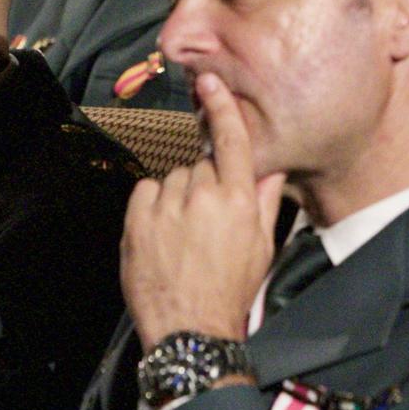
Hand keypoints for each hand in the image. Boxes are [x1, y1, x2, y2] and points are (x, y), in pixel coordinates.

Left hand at [121, 73, 285, 348]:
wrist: (190, 328)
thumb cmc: (232, 289)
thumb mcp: (263, 246)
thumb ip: (266, 200)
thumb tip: (270, 168)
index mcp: (240, 199)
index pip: (232, 140)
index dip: (222, 106)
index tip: (211, 81)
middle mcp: (204, 196)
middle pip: (202, 164)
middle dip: (206, 183)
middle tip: (208, 219)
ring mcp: (167, 207)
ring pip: (174, 179)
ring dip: (179, 197)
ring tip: (184, 233)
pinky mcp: (138, 221)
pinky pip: (147, 190)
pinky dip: (153, 204)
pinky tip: (163, 230)